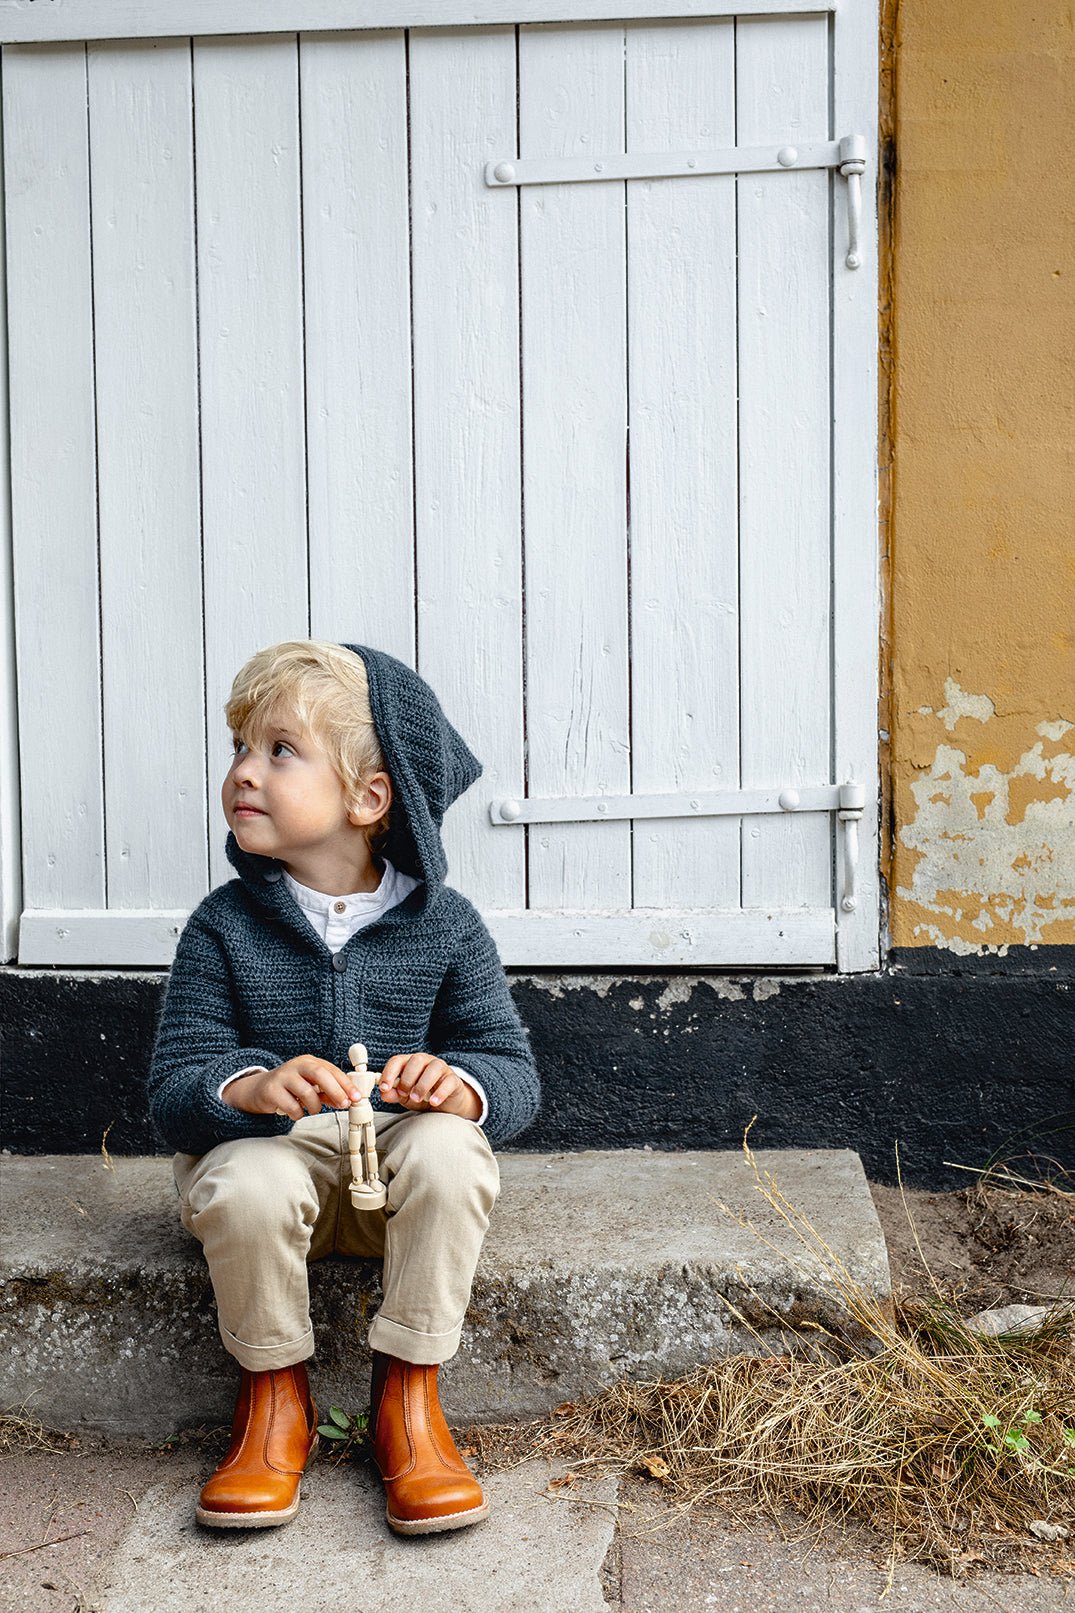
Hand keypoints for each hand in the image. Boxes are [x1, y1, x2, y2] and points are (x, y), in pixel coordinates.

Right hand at [222, 1056, 359, 1118]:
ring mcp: (282, 1077)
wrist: (259, 1090)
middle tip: (343, 1104)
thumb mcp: (311, 1086)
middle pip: (319, 1074)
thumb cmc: (290, 1087)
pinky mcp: (271, 1090)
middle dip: (335, 1090)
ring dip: (314, 1106)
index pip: (331, 1069)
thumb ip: (328, 1092)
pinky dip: (298, 1113)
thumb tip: (348, 1100)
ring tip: (312, 1109)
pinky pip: (291, 1106)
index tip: (356, 1097)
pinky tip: (295, 1112)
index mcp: (308, 1061)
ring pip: (306, 1092)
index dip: (346, 1084)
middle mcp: (296, 1066)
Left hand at [379, 1053, 480, 1120]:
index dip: (389, 1073)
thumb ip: (395, 1094)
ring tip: (417, 1098)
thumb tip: (384, 1094)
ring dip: (422, 1084)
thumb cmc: (424, 1097)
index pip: (397, 1061)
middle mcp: (426, 1062)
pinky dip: (440, 1092)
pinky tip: (434, 1102)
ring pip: (434, 1067)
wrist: (446, 1105)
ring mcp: (442, 1069)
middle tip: (403, 1094)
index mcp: (410, 1063)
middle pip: (416, 1060)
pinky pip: (449, 1081)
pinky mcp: (454, 1080)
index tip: (384, 1087)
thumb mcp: (406, 1097)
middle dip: (407, 1078)